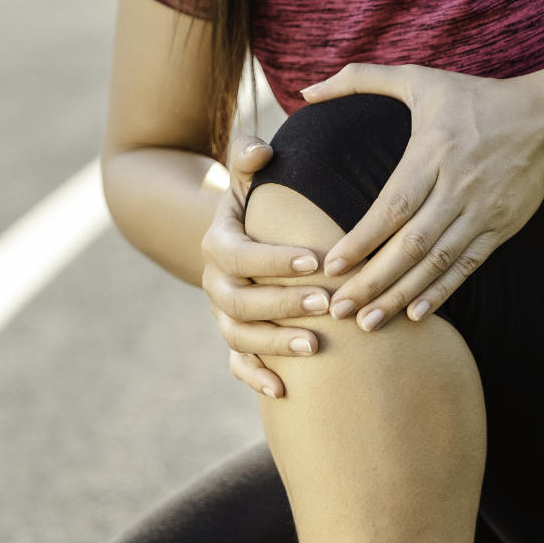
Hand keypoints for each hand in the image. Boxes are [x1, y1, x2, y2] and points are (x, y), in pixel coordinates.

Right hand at [202, 135, 331, 398]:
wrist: (240, 239)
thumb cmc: (259, 203)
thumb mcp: (249, 177)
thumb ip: (250, 156)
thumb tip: (260, 151)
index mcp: (218, 244)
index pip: (239, 255)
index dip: (274, 260)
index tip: (315, 259)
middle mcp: (215, 283)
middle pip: (241, 301)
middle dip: (284, 304)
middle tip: (328, 304)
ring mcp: (224, 315)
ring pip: (241, 337)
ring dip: (276, 344)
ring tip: (316, 348)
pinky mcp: (235, 339)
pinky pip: (238, 364)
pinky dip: (257, 378)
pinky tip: (284, 391)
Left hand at [299, 63, 543, 330]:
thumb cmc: (475, 98)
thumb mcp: (420, 78)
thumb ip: (361, 79)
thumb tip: (307, 91)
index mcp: (432, 153)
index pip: (393, 206)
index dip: (363, 239)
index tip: (332, 265)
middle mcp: (457, 187)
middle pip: (410, 244)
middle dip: (372, 281)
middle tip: (338, 310)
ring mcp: (481, 211)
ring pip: (436, 262)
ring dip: (400, 295)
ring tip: (368, 324)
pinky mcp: (500, 228)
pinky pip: (467, 266)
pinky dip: (442, 292)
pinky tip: (416, 314)